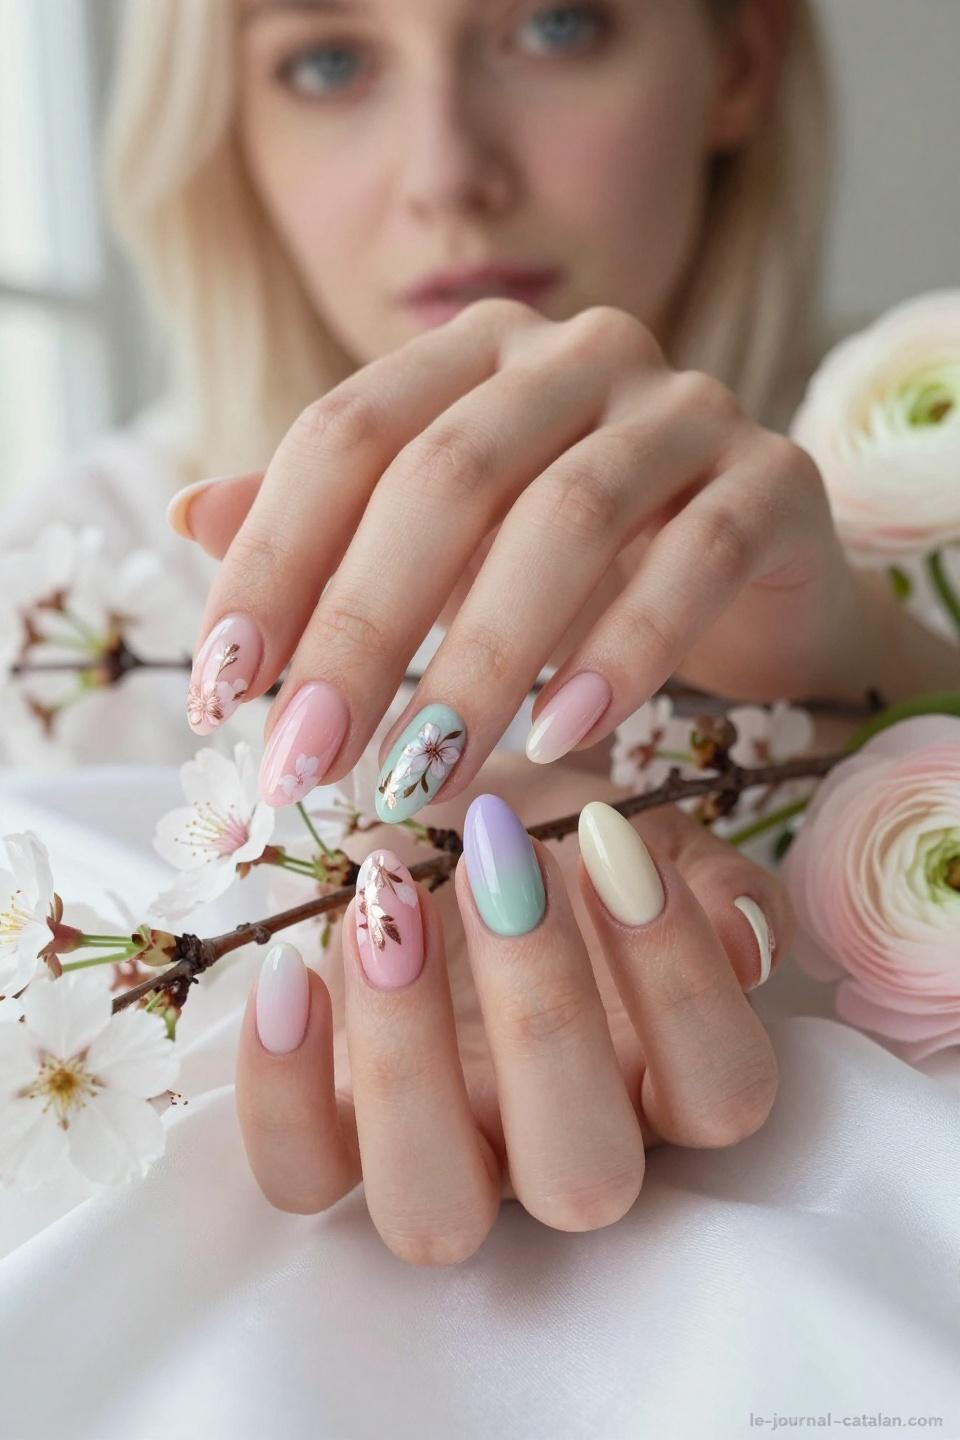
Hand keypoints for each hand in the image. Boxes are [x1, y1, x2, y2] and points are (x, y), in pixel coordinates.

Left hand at [176, 298, 862, 820]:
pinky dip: (622, 652)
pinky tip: (562, 738)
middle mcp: (578, 353)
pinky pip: (695, 557)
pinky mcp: (775, 478)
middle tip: (306, 760)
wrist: (757, 588)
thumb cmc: (580, 570)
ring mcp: (687, 405)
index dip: (273, 560)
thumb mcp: (442, 551)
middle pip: (444, 475)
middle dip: (360, 629)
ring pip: (567, 517)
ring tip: (420, 776)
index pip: (346, 434)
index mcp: (474, 354)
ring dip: (479, 661)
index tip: (222, 689)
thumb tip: (189, 514)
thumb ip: (330, 529)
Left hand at [235, 753, 790, 1263]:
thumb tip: (745, 937)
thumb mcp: (642, 830)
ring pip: (434, 1212)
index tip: (610, 840)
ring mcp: (446, 1162)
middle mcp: (562, 1147)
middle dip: (543, 1013)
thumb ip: (710, 879)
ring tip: (385, 905)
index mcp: (662, 1079)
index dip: (678, 981)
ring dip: (408, 1062)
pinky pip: (298, 1179)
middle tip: (500, 856)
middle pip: (583, 1180)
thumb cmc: (554, 836)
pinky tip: (291, 969)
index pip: (720, 1094)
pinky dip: (280, 1090)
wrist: (435, 828)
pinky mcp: (333, 1148)